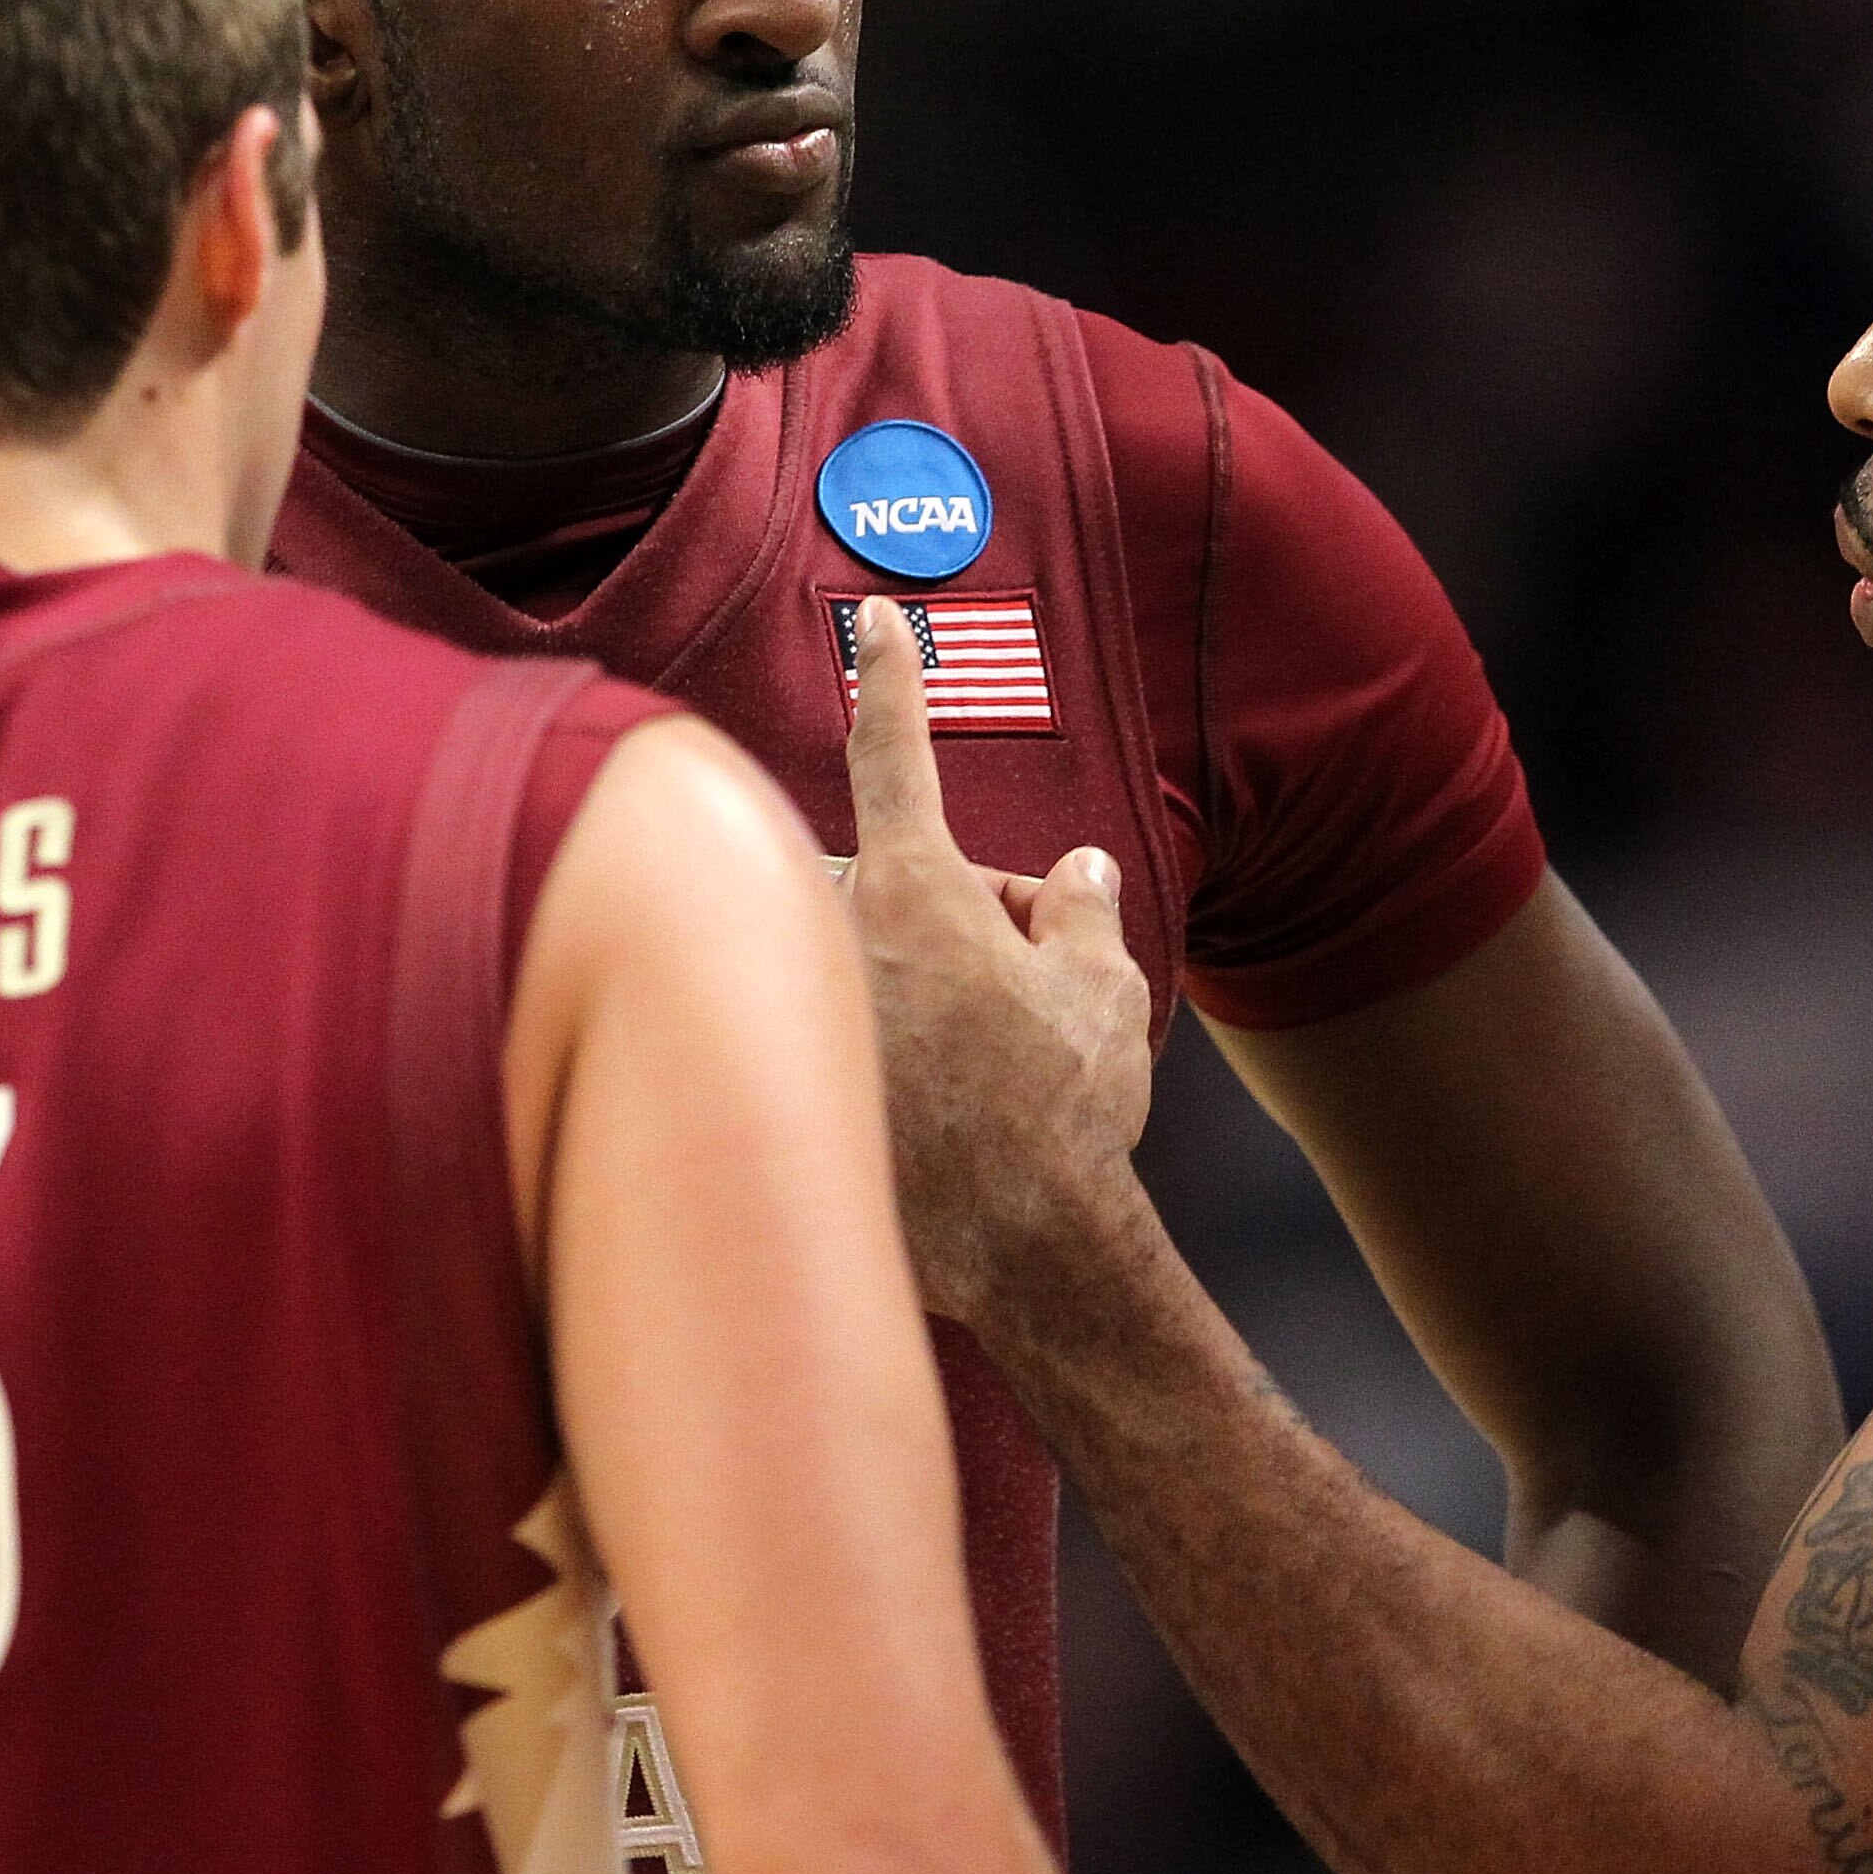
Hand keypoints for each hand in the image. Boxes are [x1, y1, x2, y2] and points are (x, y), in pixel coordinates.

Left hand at [842, 597, 1159, 1331]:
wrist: (1019, 1253)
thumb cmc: (1062, 1114)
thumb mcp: (1105, 989)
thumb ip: (1081, 908)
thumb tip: (1073, 870)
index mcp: (911, 888)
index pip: (893, 751)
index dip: (892, 677)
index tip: (875, 620)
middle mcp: (829, 932)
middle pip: (886, 883)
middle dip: (955, 918)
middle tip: (1025, 991)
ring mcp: (789, 1007)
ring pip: (853, 958)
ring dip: (911, 990)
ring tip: (982, 1075)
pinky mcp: (767, 1083)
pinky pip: (824, 1036)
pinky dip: (874, 1066)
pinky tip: (929, 1127)